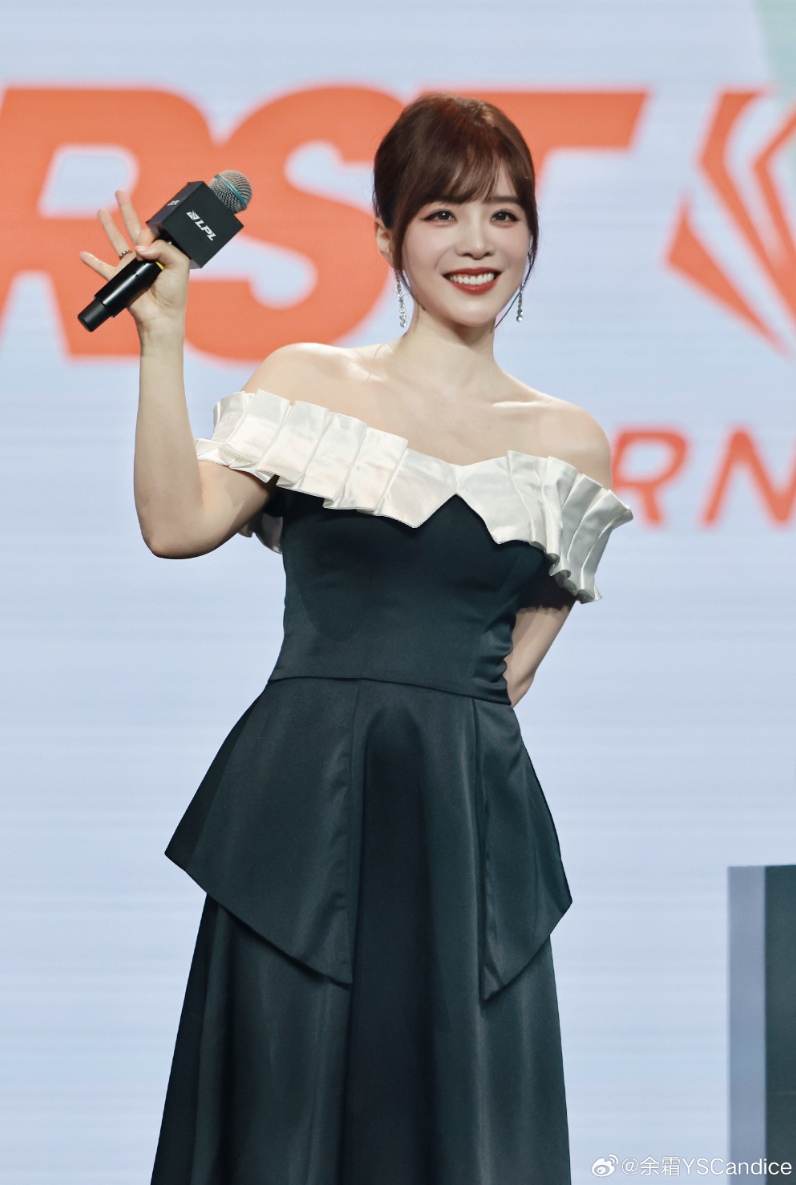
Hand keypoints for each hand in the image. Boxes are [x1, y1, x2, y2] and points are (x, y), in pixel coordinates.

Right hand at [78, 189, 189, 335]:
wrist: (161, 317)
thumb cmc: (174, 293)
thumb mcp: (178, 264)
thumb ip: (163, 247)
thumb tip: (139, 246)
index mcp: (162, 252)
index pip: (152, 231)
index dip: (147, 231)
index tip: (144, 243)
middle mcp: (147, 257)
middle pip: (134, 228)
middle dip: (127, 210)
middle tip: (120, 192)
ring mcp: (132, 267)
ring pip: (117, 242)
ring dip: (109, 227)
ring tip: (101, 210)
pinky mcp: (120, 278)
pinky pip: (102, 268)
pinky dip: (92, 261)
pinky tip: (83, 254)